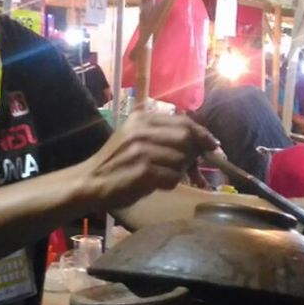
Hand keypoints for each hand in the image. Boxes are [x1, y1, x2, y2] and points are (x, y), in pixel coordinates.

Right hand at [76, 112, 218, 209]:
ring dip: (181, 172)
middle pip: (187, 138)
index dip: (203, 134)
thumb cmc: (116, 164)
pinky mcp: (143, 171)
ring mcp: (141, 150)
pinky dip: (170, 183)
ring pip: (182, 159)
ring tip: (166, 177)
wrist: (89, 182)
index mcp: (142, 119)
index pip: (184, 121)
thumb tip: (200, 142)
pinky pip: (173, 177)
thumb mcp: (135, 139)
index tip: (214, 145)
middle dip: (195, 154)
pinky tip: (157, 184)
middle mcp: (141, 130)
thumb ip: (162, 135)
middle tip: (194, 168)